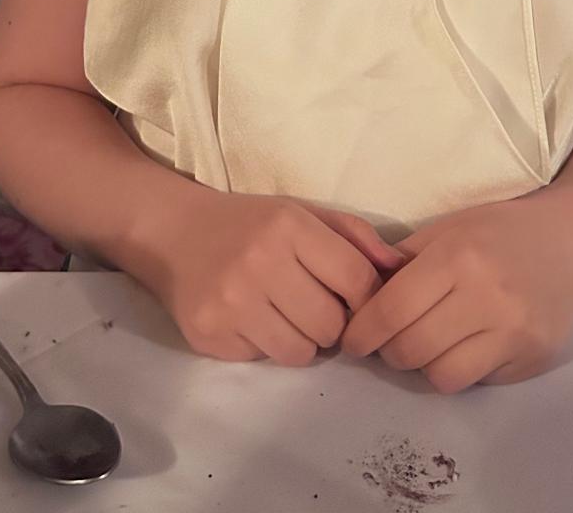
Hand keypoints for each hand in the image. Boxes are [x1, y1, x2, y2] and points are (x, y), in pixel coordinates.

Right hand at [132, 189, 405, 366]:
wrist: (172, 233)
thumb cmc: (249, 224)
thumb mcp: (302, 213)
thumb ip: (355, 237)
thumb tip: (400, 268)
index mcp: (290, 227)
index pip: (357, 282)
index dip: (366, 298)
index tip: (354, 299)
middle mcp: (261, 263)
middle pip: (333, 326)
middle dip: (332, 322)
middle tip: (313, 306)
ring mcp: (232, 303)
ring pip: (301, 352)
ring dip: (302, 340)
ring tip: (285, 315)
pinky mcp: (209, 335)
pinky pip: (264, 360)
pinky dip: (266, 346)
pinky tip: (252, 320)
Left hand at [340, 191, 572, 393]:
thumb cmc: (501, 230)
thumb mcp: (448, 228)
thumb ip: (403, 261)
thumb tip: (358, 297)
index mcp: (457, 256)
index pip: (392, 311)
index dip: (363, 333)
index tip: (352, 340)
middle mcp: (486, 296)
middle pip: (411, 350)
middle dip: (390, 352)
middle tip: (389, 341)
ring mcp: (513, 332)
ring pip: (442, 377)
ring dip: (425, 366)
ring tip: (429, 343)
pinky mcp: (532, 358)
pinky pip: (477, 381)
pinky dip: (462, 369)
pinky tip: (466, 344)